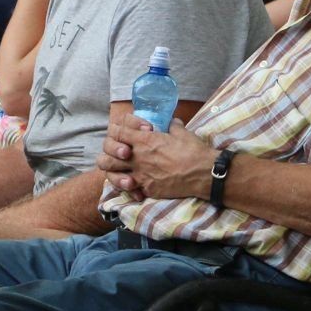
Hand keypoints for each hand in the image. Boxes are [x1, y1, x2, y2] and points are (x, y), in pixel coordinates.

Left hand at [99, 114, 214, 200]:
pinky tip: (138, 185)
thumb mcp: (181, 132)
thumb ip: (172, 126)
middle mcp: (137, 157)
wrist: (204, 174)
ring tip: (123, 170)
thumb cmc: (194, 151)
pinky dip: (131, 187)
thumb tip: (172, 122)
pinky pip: (130, 189)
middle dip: (109, 152)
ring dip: (114, 171)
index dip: (118, 131)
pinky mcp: (147, 189)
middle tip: (120, 153)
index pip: (117, 131)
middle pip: (106, 153)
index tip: (127, 133)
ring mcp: (140, 174)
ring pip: (112, 173)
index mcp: (144, 140)